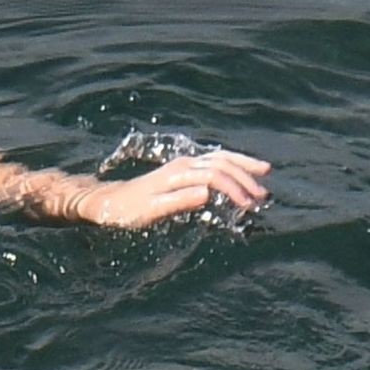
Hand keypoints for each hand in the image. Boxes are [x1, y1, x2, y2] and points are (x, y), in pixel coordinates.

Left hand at [74, 150, 271, 228]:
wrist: (106, 201)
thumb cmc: (126, 211)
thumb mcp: (151, 211)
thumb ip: (179, 202)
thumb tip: (207, 194)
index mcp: (177, 173)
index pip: (215, 176)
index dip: (234, 189)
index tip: (248, 206)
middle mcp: (183, 164)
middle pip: (222, 163)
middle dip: (245, 177)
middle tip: (263, 196)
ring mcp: (183, 164)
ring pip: (219, 158)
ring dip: (242, 167)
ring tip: (263, 175)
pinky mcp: (182, 169)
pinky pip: (213, 161)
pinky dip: (231, 164)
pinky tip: (240, 171)